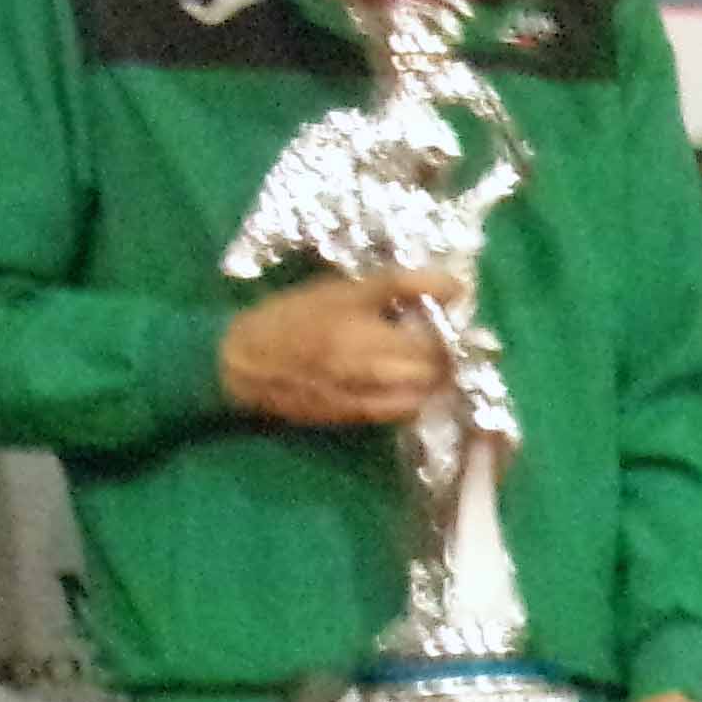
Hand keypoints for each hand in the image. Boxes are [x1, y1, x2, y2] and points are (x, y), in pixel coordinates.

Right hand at [221, 270, 455, 425]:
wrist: (244, 364)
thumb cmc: (294, 317)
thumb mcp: (343, 289)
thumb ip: (400, 285)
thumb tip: (456, 286)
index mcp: (368, 331)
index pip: (435, 337)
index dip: (453, 329)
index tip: (451, 316)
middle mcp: (371, 368)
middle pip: (435, 368)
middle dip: (448, 354)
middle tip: (445, 339)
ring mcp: (366, 396)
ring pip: (424, 392)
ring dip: (435, 378)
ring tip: (429, 361)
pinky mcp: (357, 416)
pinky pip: (402, 411)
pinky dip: (415, 397)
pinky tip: (408, 382)